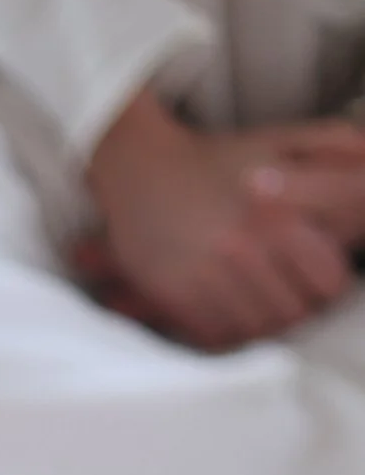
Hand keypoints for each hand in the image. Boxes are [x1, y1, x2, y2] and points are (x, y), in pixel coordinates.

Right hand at [82, 90, 364, 348]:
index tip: (323, 279)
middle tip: (292, 294)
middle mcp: (245, 245)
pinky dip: (230, 331)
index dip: (332, 284)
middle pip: (296, 311)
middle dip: (301, 306)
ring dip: (265, 323)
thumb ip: (335, 148)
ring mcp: (208, 273)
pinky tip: (230, 310)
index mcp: (280, 211)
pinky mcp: (176, 293)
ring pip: (259, 328)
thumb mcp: (284, 140)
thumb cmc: (219, 157)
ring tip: (262, 303)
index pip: (329, 279)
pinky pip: (217, 334)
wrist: (140, 167)